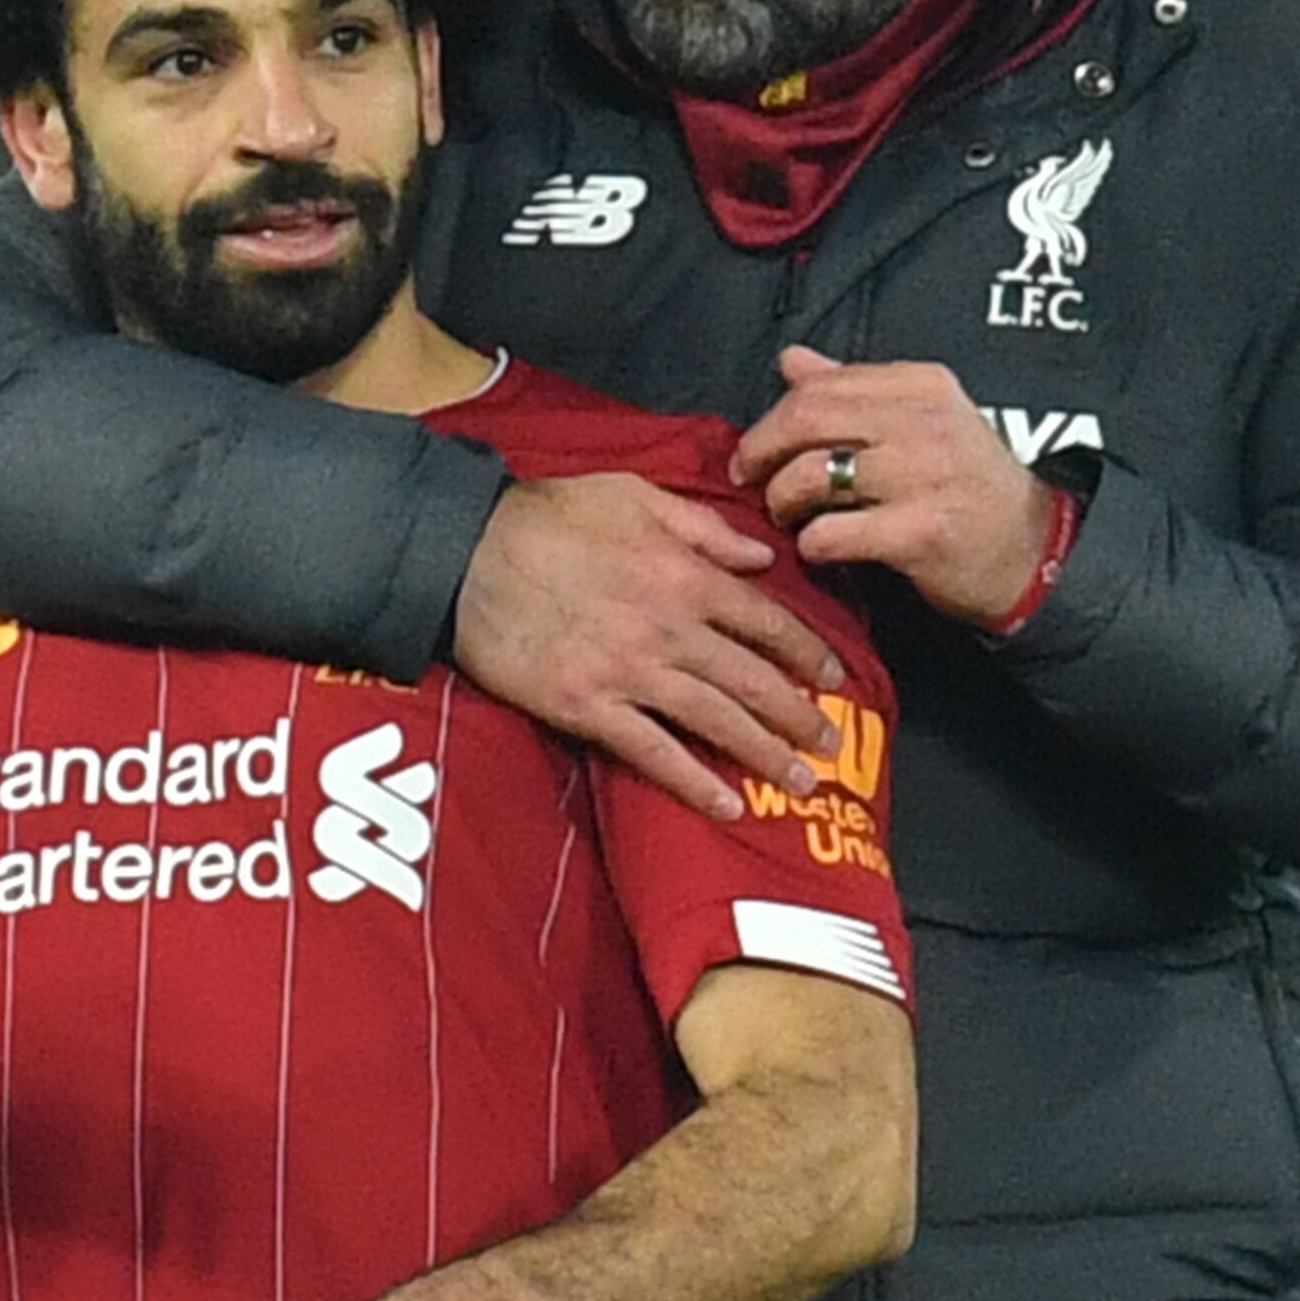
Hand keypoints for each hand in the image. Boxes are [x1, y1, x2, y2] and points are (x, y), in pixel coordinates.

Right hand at [454, 476, 843, 821]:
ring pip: (717, 720)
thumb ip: (704, 527)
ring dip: (765, 754)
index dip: (807, 653)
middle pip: (754, 680)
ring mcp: (631, 673)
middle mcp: (671, 630)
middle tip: (832, 744)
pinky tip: (729, 805)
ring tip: (802, 781)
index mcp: (686, 576)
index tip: (833, 677)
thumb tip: (761, 556)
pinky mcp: (589, 707)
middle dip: (800, 716)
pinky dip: (695, 782)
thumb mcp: (634, 494)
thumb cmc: (548, 516)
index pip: (766, 621)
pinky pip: (654, 753)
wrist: (466, 554)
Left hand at [735, 348, 1048, 628]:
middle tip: (750, 480)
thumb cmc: (965, 486)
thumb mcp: (920, 421)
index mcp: (921, 386)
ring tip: (788, 517)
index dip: (773, 418)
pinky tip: (819, 547)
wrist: (1030, 549)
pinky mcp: (923, 531)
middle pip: (807, 418)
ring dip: (781, 500)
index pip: (820, 384)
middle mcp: (924, 421)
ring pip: (812, 473)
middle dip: (761, 451)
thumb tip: (792, 361)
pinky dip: (812, 543)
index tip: (757, 450)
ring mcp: (926, 475)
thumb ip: (853, 391)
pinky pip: (834, 532)